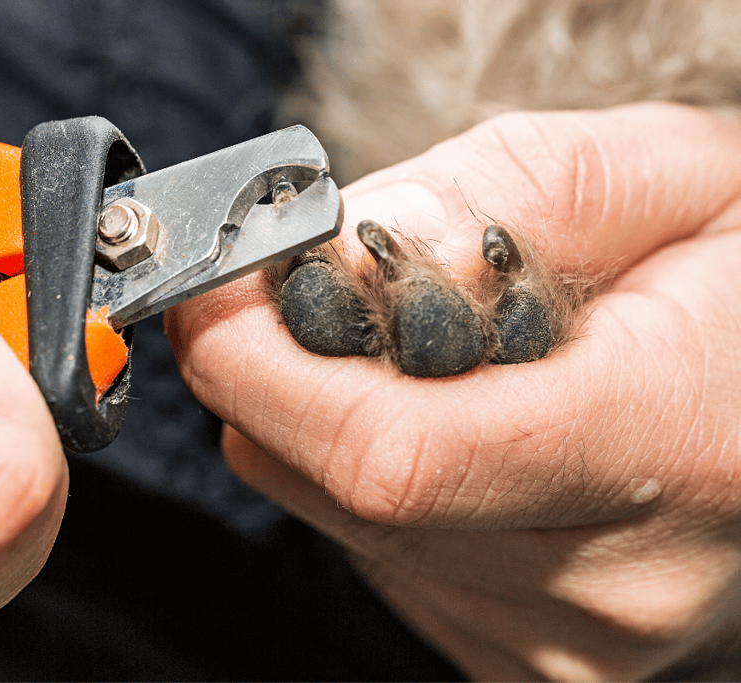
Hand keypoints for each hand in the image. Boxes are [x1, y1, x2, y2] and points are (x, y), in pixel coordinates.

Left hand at [168, 102, 740, 679]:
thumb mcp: (676, 181)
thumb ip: (507, 197)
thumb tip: (343, 250)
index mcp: (673, 446)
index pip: (396, 453)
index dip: (268, 374)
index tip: (214, 301)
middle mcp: (616, 582)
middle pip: (349, 496)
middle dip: (276, 384)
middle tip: (286, 298)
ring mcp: (568, 640)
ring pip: (347, 527)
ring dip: (327, 426)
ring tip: (410, 354)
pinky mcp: (527, 654)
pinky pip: (386, 558)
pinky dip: (373, 480)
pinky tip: (449, 422)